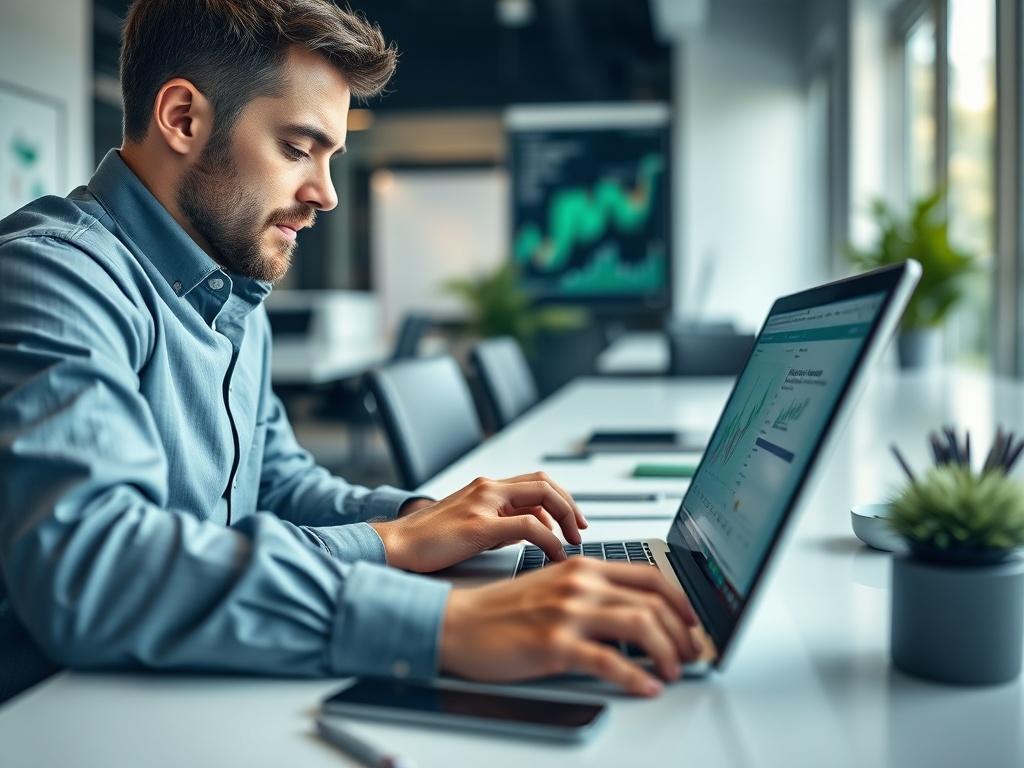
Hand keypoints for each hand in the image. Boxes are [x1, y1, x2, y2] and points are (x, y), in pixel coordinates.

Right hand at [371, 472, 586, 572]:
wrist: (396, 545)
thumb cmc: (429, 541)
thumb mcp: (473, 527)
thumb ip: (502, 524)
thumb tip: (531, 531)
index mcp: (486, 488)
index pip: (536, 483)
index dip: (562, 499)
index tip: (572, 522)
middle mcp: (488, 489)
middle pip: (545, 484)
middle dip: (570, 506)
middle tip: (580, 530)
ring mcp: (484, 504)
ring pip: (542, 497)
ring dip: (565, 520)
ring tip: (570, 544)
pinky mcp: (479, 525)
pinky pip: (529, 527)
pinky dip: (549, 540)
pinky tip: (554, 554)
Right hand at [439, 558, 703, 695]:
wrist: (457, 623)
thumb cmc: (499, 609)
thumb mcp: (551, 586)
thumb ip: (588, 591)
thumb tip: (629, 612)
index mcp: (581, 567)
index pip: (648, 575)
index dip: (680, 599)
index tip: (692, 619)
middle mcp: (579, 584)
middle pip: (653, 601)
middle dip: (682, 632)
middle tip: (690, 653)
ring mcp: (568, 613)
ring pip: (640, 625)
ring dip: (667, 652)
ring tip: (673, 671)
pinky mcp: (554, 645)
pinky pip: (609, 661)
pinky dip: (636, 677)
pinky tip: (646, 687)